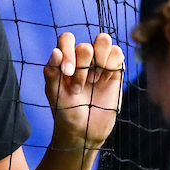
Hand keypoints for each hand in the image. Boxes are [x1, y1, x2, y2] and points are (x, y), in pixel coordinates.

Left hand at [44, 32, 124, 151]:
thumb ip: (51, 72)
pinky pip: (117, 53)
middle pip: (86, 45)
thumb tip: (56, 51)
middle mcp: (82, 57)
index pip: (67, 39)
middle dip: (82, 68)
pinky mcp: (115, 69)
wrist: (84, 131)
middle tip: (79, 88)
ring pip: (103, 41)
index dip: (68, 51)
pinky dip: (111, 64)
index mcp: (64, 58)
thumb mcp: (54, 93)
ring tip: (94, 82)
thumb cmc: (65, 112)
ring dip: (99, 62)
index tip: (67, 73)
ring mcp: (99, 62)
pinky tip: (104, 81)